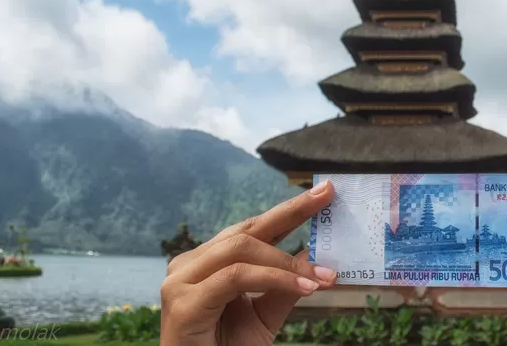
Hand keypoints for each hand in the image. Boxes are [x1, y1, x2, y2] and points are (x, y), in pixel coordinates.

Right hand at [160, 181, 336, 345]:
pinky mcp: (183, 301)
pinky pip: (236, 277)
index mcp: (210, 262)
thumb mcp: (266, 314)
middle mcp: (191, 263)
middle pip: (246, 230)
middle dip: (290, 213)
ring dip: (287, 262)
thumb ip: (286, 285)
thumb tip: (316, 257)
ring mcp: (182, 279)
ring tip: (321, 276)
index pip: (254, 228)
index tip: (322, 193)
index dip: (288, 210)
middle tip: (325, 200)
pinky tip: (303, 287)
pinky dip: (273, 279)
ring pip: (242, 250)